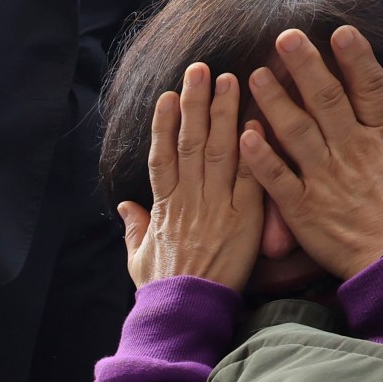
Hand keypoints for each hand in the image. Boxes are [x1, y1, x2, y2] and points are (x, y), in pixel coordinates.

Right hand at [120, 63, 262, 291]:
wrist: (185, 312)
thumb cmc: (161, 289)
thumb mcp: (138, 258)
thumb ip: (134, 228)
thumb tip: (125, 208)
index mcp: (163, 206)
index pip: (162, 155)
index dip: (163, 123)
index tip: (168, 95)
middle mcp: (188, 199)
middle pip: (190, 142)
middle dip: (195, 103)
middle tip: (201, 69)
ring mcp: (216, 206)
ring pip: (219, 151)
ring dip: (223, 113)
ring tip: (229, 80)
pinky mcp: (242, 219)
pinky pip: (249, 178)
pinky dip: (254, 150)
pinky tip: (257, 122)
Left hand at [237, 26, 382, 278]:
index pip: (371, 87)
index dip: (356, 58)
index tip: (340, 32)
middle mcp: (354, 151)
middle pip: (326, 99)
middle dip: (305, 66)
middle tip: (285, 37)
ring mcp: (326, 179)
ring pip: (295, 131)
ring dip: (274, 102)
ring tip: (256, 75)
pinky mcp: (303, 208)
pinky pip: (277, 177)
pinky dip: (260, 156)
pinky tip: (243, 133)